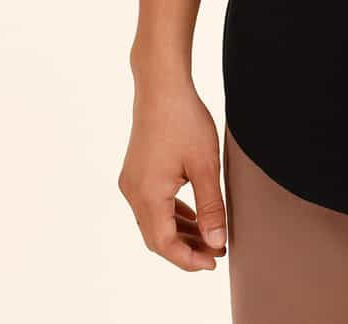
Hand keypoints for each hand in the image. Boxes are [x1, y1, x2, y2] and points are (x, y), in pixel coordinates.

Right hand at [118, 77, 227, 271]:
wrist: (161, 86)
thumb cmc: (184, 120)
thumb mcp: (205, 165)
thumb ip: (211, 207)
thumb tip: (216, 241)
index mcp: (148, 194)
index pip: (165, 244)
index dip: (189, 259)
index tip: (214, 262)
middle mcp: (133, 192)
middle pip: (156, 237)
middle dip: (185, 249)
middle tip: (215, 252)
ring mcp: (131, 182)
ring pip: (153, 222)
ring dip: (179, 233)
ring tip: (208, 237)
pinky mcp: (135, 172)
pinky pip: (151, 205)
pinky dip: (171, 215)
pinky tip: (191, 215)